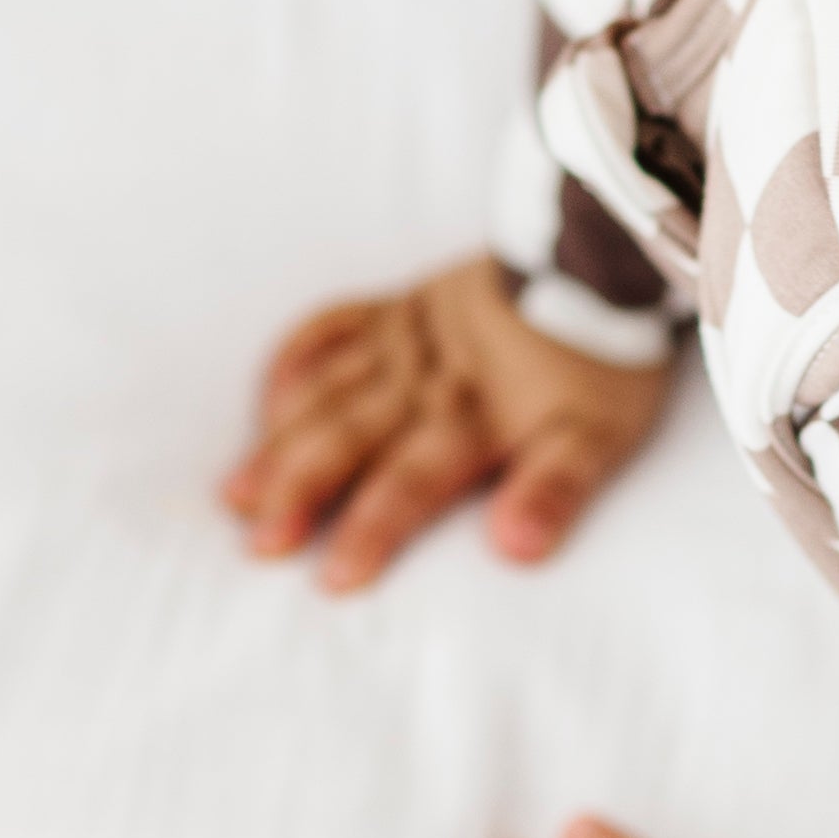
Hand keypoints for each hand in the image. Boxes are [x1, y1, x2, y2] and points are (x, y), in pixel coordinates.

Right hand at [222, 255, 669, 592]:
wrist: (601, 258)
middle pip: (352, 436)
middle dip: (301, 489)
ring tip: (236, 493)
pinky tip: (266, 400)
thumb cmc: (602, 364)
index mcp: (473, 413)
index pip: (414, 479)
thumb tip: (514, 550)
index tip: (333, 580)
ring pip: (328, 390)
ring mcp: (405, 337)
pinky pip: (332, 324)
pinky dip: (295, 358)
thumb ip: (554, 491)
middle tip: (259, 543)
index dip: (373, 526)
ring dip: (281, 441)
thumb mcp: (598, 436)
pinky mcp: (400, 304)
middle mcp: (426, 377)